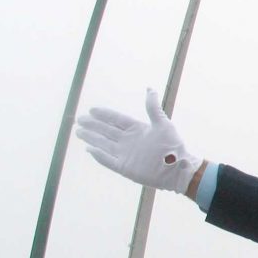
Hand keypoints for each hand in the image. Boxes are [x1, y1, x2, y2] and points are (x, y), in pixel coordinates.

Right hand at [75, 89, 201, 194]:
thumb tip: (150, 89)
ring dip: (92, 138)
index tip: (92, 109)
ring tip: (79, 132)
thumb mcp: (163, 124)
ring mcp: (126, 155)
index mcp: (137, 129)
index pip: (116, 120)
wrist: (178, 169)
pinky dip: (99, 156)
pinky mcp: (125, 168)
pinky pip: (108, 161)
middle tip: (80, 119)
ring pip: (104, 144)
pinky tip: (89, 150)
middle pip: (107, 131)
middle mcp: (129, 141)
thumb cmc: (173, 146)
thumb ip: (153, 107)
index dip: (104, 114)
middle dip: (93, 125)